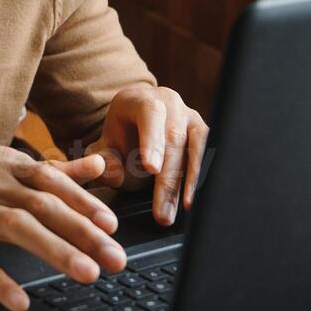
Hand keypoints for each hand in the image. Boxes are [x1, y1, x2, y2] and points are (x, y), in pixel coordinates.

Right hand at [0, 146, 126, 310]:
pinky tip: (20, 301)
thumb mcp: (0, 164)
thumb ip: (53, 169)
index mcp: (7, 166)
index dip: (86, 203)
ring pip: (18, 228)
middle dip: (84, 232)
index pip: (54, 182)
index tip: (113, 226)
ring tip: (86, 274)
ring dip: (56, 252)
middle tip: (115, 258)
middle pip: (45, 207)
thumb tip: (98, 164)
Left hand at [85, 85, 208, 225]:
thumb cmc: (121, 139)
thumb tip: (113, 172)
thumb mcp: (103, 148)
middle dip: (169, 177)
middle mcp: (169, 103)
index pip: (149, 113)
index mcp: (139, 100)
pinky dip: (202, 175)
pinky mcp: (202, 132)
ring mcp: (189, 116)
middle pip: (174, 136)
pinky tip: (195, 197)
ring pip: (197, 144)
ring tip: (184, 208)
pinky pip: (208, 152)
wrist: (136, 127)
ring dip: (191, 179)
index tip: (151, 169)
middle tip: (162, 211)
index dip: (152, 140)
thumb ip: (102, 160)